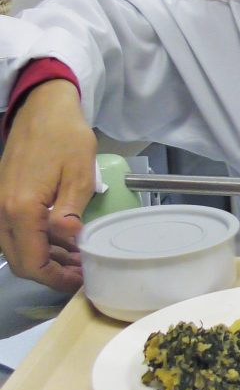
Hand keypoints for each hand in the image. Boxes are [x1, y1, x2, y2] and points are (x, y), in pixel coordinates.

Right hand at [0, 80, 95, 291]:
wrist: (43, 108)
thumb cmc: (65, 136)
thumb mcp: (79, 175)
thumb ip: (71, 213)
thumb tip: (70, 241)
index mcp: (20, 208)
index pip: (31, 262)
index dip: (56, 279)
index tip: (80, 281)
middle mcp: (1, 210)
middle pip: (21, 260)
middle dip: (51, 273)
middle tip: (82, 273)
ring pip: (17, 248)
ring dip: (45, 258)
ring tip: (78, 259)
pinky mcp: (4, 197)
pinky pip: (16, 231)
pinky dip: (37, 242)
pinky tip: (62, 241)